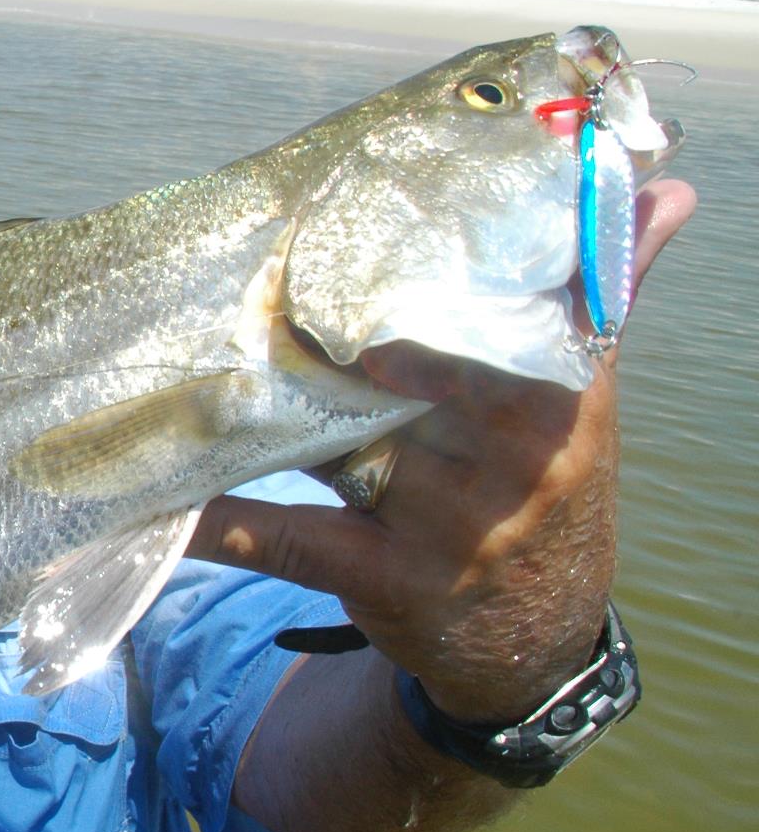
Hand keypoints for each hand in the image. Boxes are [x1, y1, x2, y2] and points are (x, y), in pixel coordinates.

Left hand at [191, 179, 695, 722]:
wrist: (534, 642)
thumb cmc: (551, 494)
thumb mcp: (585, 401)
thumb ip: (605, 295)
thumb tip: (668, 189)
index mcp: (557, 402)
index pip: (490, 322)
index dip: (416, 281)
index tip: (348, 232)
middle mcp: (510, 464)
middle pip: (398, 374)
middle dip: (325, 335)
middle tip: (255, 288)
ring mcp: (446, 526)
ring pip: (330, 443)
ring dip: (253, 408)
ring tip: (174, 366)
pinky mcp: (383, 578)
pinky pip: (288, 538)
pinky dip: (221, 522)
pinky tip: (162, 497)